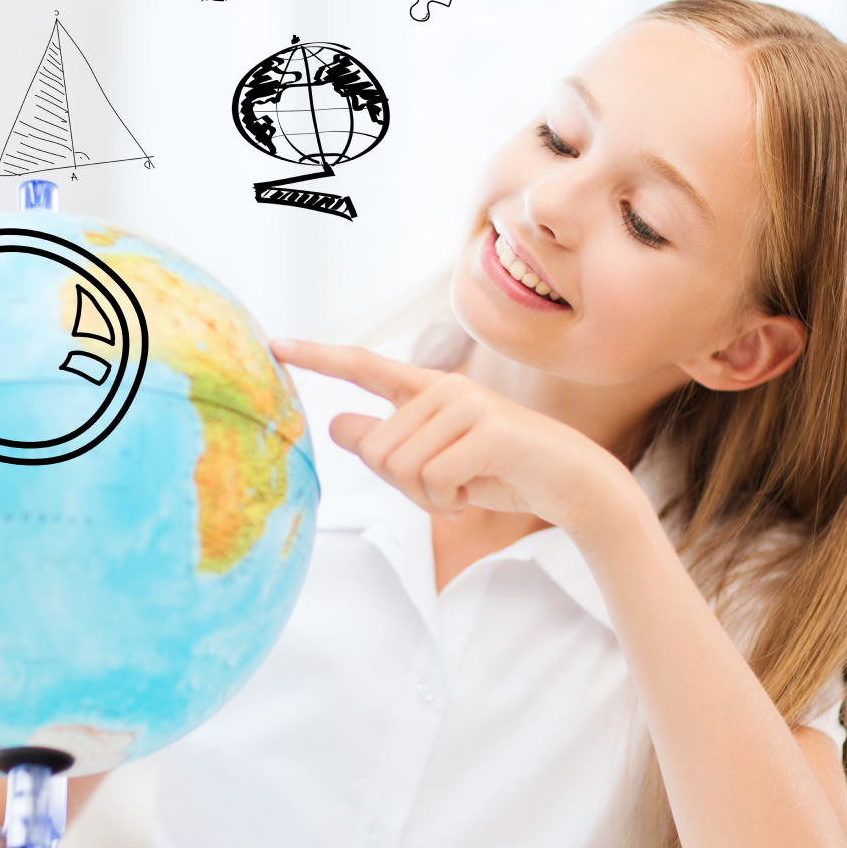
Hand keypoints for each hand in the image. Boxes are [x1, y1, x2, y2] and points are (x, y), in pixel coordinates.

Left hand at [271, 339, 635, 541]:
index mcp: (428, 392)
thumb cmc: (499, 473)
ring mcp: (467, 404)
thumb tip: (335, 425)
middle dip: (404, 486)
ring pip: (402, 467)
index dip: (318, 357)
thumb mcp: (433, 466)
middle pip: (378, 450)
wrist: (570, 485)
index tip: (276, 345)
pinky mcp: (489, 429)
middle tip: (446, 488)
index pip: (364, 367)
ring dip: (428, 497)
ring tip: (465, 487)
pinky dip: (449, 502)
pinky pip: (434, 479)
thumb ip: (387, 446)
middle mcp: (443, 388)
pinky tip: (477, 492)